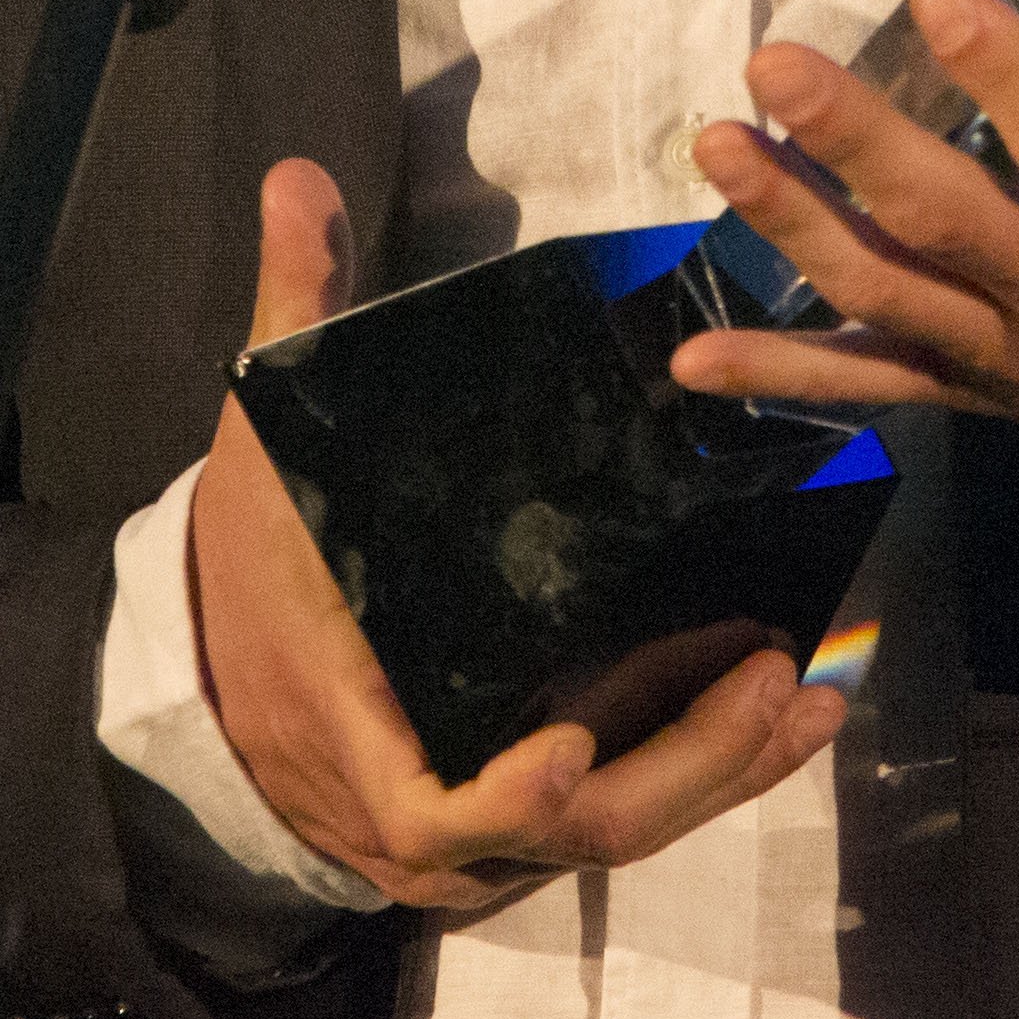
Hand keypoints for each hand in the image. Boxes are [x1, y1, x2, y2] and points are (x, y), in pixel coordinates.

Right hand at [189, 159, 847, 910]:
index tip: (568, 751)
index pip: (425, 800)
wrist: (210, 676)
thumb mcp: (261, 434)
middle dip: (675, 770)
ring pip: (603, 840)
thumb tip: (295, 178)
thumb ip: (293, 314)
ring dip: (713, 779)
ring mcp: (463, 836)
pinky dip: (695, 787)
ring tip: (808, 700)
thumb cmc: (253, 554)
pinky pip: (608, 828)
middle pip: (558, 833)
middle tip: (768, 679)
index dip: (498, 800)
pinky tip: (777, 728)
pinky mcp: (501, 837)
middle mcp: (410, 801)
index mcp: (350, 709)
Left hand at [670, 0, 1018, 446]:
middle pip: (964, 232)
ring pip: (898, 300)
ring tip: (715, 144)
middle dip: (861, 152)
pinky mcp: (989, 383)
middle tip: (775, 64)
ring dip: (796, 229)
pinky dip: (783, 372)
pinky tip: (689, 356)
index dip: (1011, 86)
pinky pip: (877, 386)